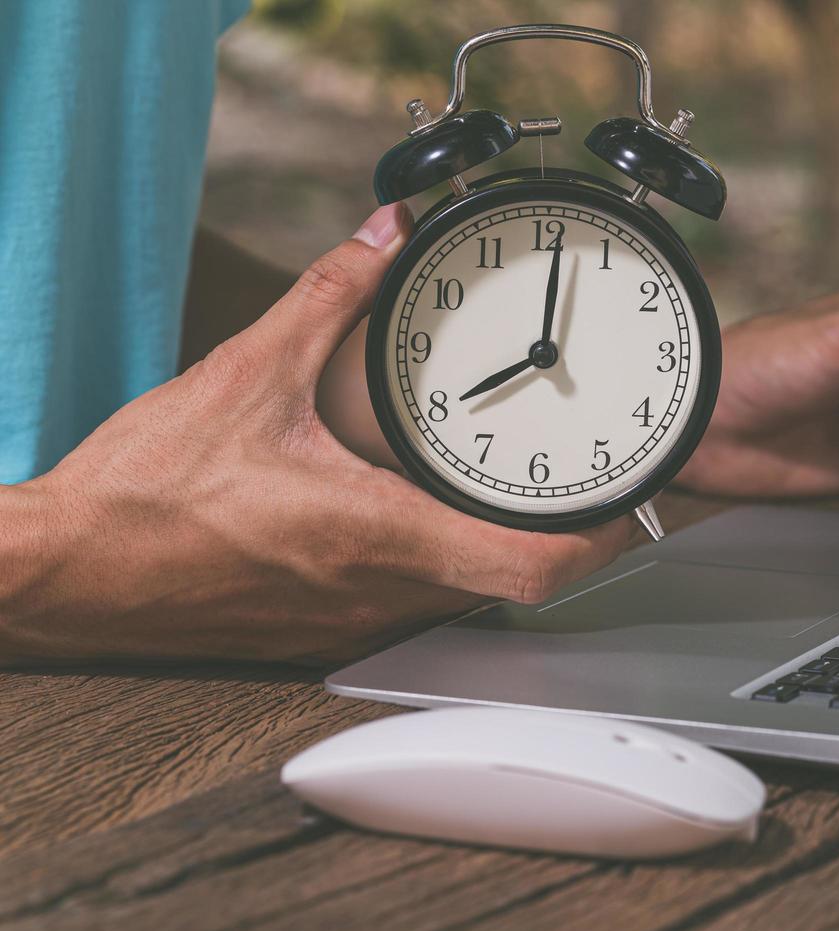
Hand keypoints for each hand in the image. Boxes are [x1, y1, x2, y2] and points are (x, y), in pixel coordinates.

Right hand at [0, 205, 633, 665]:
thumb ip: (329, 297)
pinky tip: (414, 518)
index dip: (594, 542)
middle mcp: (377, 594)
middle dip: (556, 537)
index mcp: (376, 534)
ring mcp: (349, 624)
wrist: (64, 574)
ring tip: (506, 489)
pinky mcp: (316, 633)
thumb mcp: (245, 373)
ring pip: (461, 599)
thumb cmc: (143, 493)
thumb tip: (380, 235)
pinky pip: (407, 607)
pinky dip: (434, 564)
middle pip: (511, 588)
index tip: (621, 502)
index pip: (529, 569)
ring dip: (493, 549)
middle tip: (577, 480)